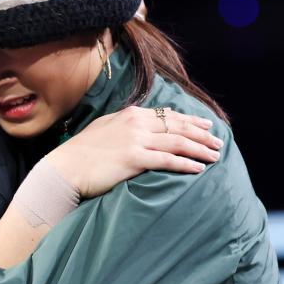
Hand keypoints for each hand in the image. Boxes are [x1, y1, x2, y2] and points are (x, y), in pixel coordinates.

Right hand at [47, 106, 222, 198]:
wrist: (65, 168)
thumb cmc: (81, 153)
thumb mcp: (103, 129)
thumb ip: (123, 125)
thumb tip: (137, 126)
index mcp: (130, 114)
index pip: (168, 115)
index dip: (190, 120)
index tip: (205, 125)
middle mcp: (136, 123)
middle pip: (177, 126)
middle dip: (201, 134)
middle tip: (218, 141)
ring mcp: (135, 140)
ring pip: (177, 142)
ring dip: (199, 149)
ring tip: (214, 156)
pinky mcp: (134, 159)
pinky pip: (167, 160)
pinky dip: (185, 164)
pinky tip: (198, 169)